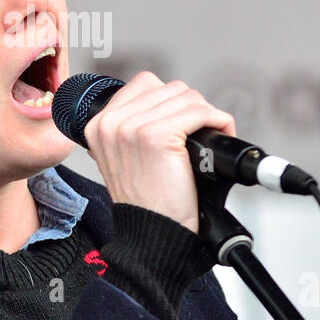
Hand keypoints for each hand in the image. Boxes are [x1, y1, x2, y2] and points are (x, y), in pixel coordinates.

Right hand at [82, 72, 237, 233]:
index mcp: (98, 125)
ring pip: (186, 97)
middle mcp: (110, 123)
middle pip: (168, 89)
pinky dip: (218, 121)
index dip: (171, 101)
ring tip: (211, 135)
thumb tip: (169, 105)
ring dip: (206, 114)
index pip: (145, 84)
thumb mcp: (124, 159)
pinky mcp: (156, 136)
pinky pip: (199, 112)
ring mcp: (132, 127)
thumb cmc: (147, 204)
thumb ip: (133, 129)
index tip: (184, 121)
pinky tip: (220, 134)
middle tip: (202, 132)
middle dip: (191, 108)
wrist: (151, 235)